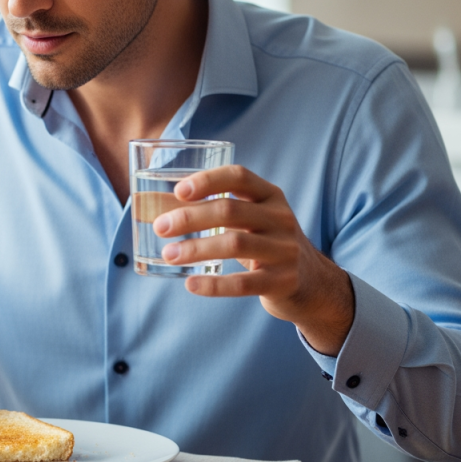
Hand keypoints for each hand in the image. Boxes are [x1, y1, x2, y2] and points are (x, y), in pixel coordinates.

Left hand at [152, 165, 354, 354]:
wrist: (312, 283)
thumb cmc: (264, 242)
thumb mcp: (247, 220)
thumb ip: (205, 210)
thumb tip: (148, 205)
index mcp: (270, 195)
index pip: (239, 177)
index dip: (208, 181)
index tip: (178, 191)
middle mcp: (281, 218)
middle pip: (230, 211)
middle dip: (190, 218)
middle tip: (160, 227)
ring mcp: (285, 250)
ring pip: (235, 244)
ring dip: (195, 248)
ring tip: (168, 254)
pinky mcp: (283, 282)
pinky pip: (244, 283)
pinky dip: (214, 284)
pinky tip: (190, 283)